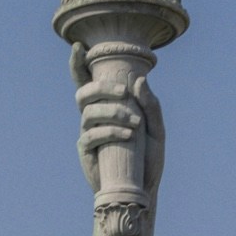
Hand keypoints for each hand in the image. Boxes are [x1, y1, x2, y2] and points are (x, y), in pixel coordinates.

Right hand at [74, 55, 163, 195]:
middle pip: (84, 93)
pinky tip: (127, 136)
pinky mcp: (86, 152)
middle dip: (102, 88)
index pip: (88, 82)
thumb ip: (150, 105)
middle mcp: (93, 118)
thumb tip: (139, 81)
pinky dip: (110, 131)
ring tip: (134, 123)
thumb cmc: (148, 158)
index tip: (78, 46)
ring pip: (89, 112)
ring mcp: (88, 134)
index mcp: (108, 106)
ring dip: (113, 112)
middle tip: (123, 92)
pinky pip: (91, 135)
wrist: (142, 189)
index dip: (78, 64)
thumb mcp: (157, 128)